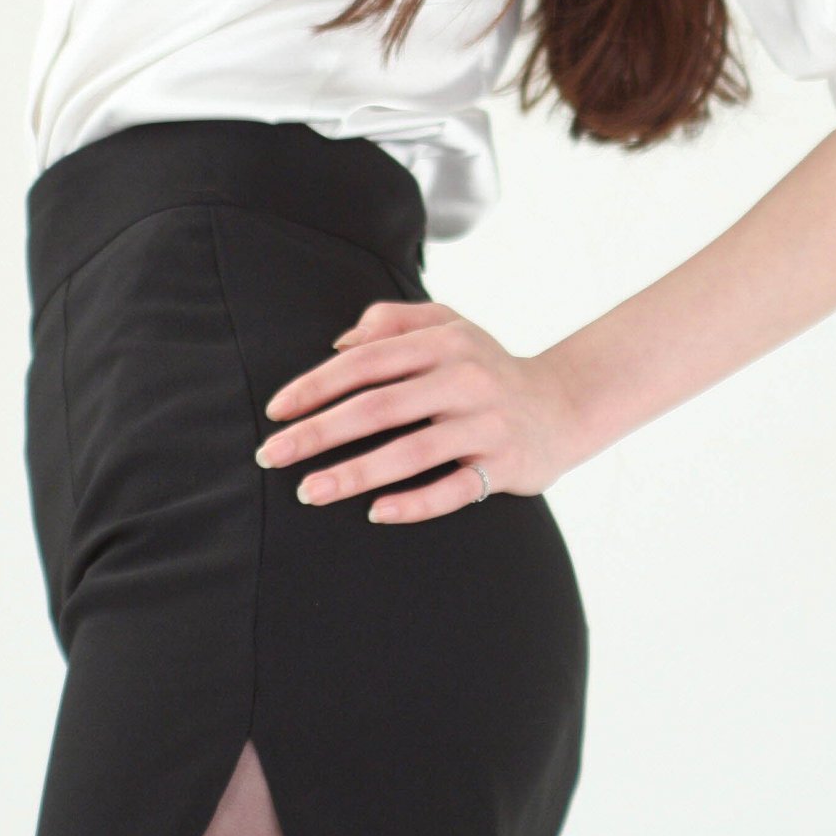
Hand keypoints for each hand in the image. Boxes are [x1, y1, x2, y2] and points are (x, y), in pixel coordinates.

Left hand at [255, 300, 583, 524]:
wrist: (563, 404)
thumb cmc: (485, 366)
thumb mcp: (448, 325)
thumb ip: (392, 321)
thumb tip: (338, 345)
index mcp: (443, 342)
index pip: (366, 362)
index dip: (315, 386)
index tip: (274, 411)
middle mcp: (464, 379)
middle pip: (378, 407)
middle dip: (318, 433)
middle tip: (272, 455)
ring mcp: (486, 424)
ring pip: (411, 453)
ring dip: (354, 475)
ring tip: (309, 492)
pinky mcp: (505, 465)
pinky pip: (455, 490)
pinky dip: (415, 503)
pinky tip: (376, 514)